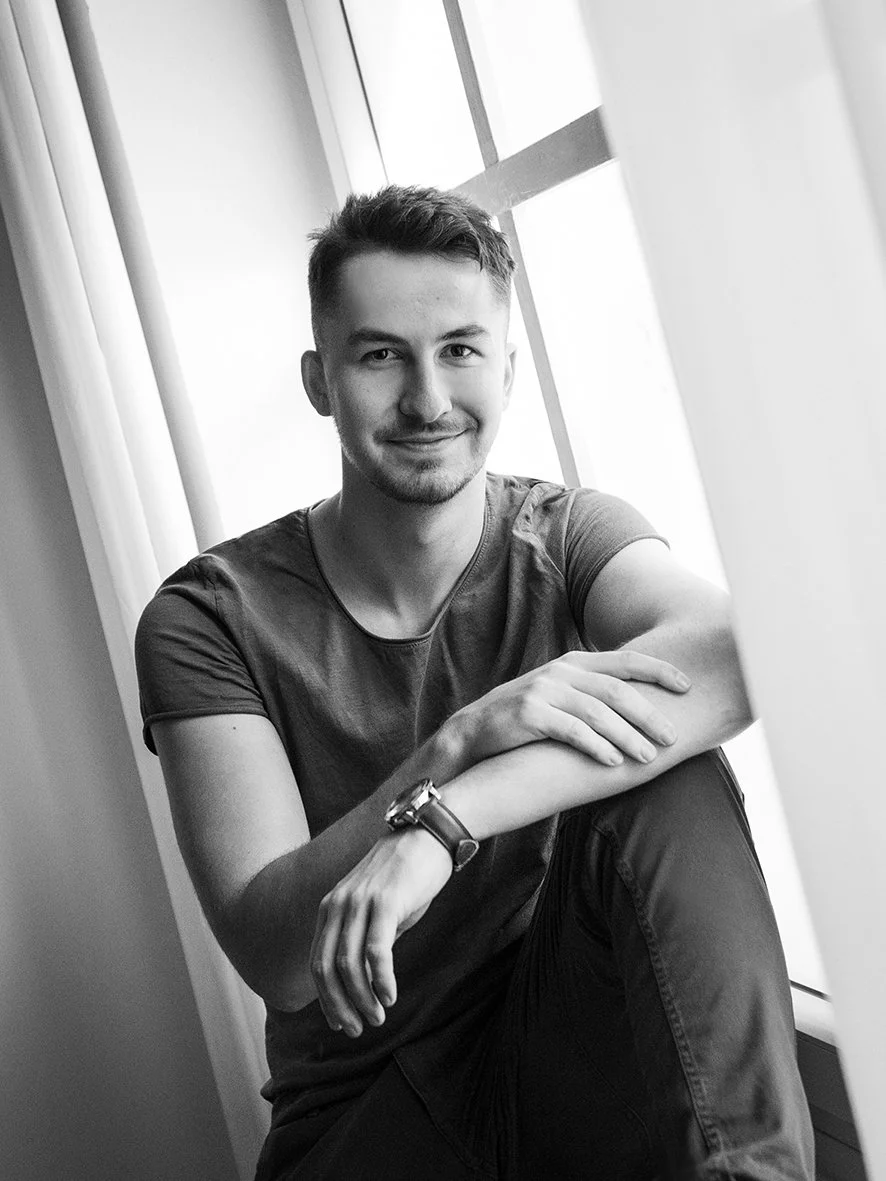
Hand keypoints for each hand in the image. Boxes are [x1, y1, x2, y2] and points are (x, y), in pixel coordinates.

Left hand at [310, 827, 451, 1036]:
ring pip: (349, 965)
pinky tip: (389, 996)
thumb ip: (364, 937)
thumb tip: (364, 980)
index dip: (325, 998)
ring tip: (376, 1018)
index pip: (317, 962)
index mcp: (330, 907)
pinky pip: (376, 951)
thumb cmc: (405, 875)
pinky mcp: (385, 903)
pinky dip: (380, 980)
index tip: (339, 1023)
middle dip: (339, 1006)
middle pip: (326, 968)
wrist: (427, 835)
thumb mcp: (376, 908)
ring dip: (361, 999)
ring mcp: (359, 903)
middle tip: (357, 1029)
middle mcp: (338, 905)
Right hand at [452, 649, 689, 767]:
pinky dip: (596, 746)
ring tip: (648, 757)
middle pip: (617, 689)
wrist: (475, 732)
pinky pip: (571, 730)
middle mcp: (561, 672)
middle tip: (673, 737)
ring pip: (598, 712)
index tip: (688, 687)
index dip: (660, 671)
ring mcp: (544, 690)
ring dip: (628, 736)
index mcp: (574, 663)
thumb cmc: (528, 718)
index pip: (625, 661)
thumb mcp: (561, 694)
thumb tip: (644, 704)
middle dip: (649, 714)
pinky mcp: (529, 714)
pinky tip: (613, 762)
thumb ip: (594, 692)